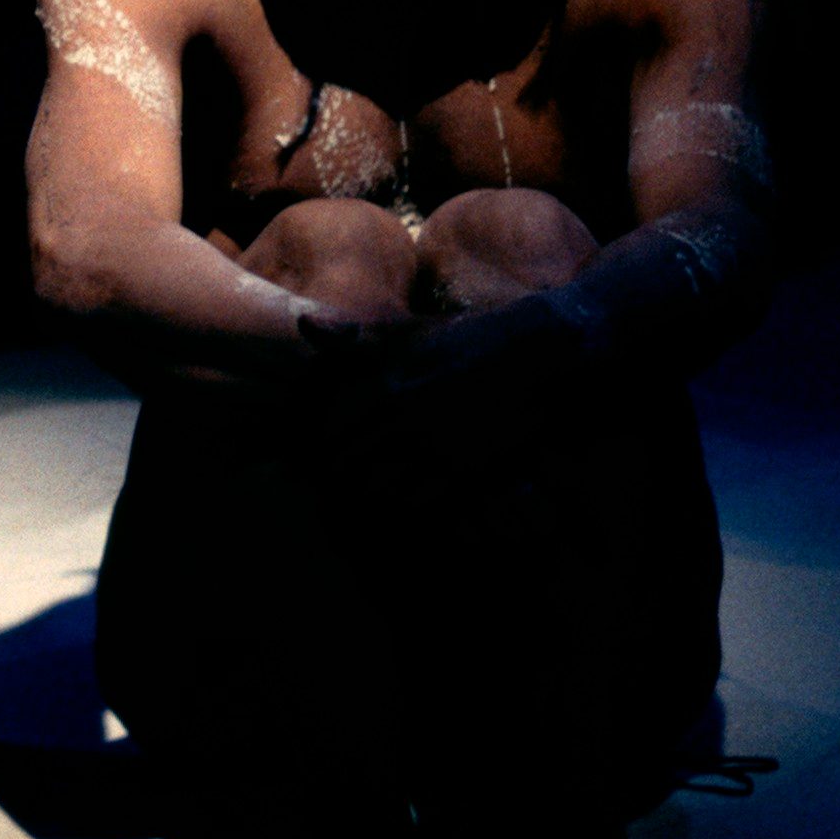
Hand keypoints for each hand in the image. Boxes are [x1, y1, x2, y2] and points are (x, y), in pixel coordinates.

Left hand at [319, 293, 588, 492]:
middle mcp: (406, 427)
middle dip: (340, 486)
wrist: (536, 361)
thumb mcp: (411, 335)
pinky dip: (408, 515)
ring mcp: (437, 453)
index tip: (321, 466)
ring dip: (372, 504)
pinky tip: (409, 512)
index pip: (333, 440)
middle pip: (350, 475)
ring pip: (383, 496)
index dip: (323, 459)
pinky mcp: (469, 474)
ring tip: (371, 508)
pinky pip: (422, 509)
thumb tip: (302, 323)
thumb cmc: (469, 343)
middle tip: (341, 495)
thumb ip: (356, 338)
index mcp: (387, 394)